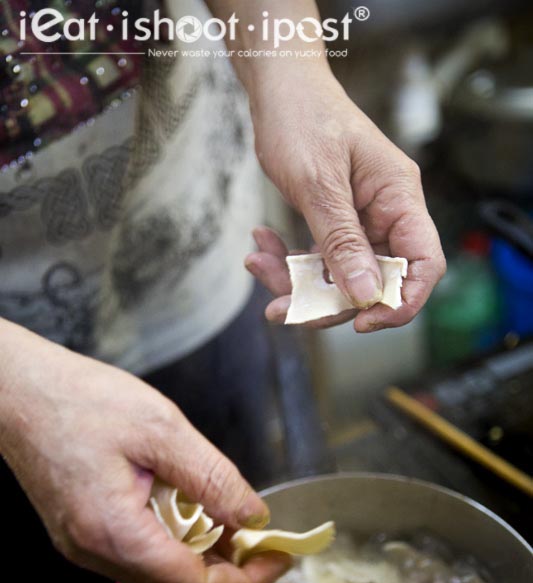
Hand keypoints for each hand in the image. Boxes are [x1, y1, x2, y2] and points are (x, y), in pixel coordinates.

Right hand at [0, 322, 288, 582]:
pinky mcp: (81, 533)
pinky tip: (194, 514)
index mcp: (115, 532)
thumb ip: (212, 477)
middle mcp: (96, 553)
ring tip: (234, 525)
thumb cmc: (80, 400)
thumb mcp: (161, 428)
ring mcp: (84, 547)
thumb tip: (253, 516)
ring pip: (159, 578)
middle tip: (262, 545)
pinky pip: (139, 557)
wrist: (18, 391)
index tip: (278, 559)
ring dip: (204, 561)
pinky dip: (177, 546)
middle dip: (229, 576)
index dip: (246, 582)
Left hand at [248, 69, 445, 331]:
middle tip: (281, 306)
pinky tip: (260, 245)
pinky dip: (288, 263)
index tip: (360, 321)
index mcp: (399, 199)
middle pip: (372, 281)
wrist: (279, 88)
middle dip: (325, 300)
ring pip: (339, 278)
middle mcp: (386, 215)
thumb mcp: (318, 183)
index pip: (422, 265)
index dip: (400, 302)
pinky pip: (319, 261)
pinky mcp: (335, 225)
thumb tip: (365, 295)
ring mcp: (360, 222)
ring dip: (296, 282)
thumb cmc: (303, 118)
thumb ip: (342, 241)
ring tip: (257, 262)